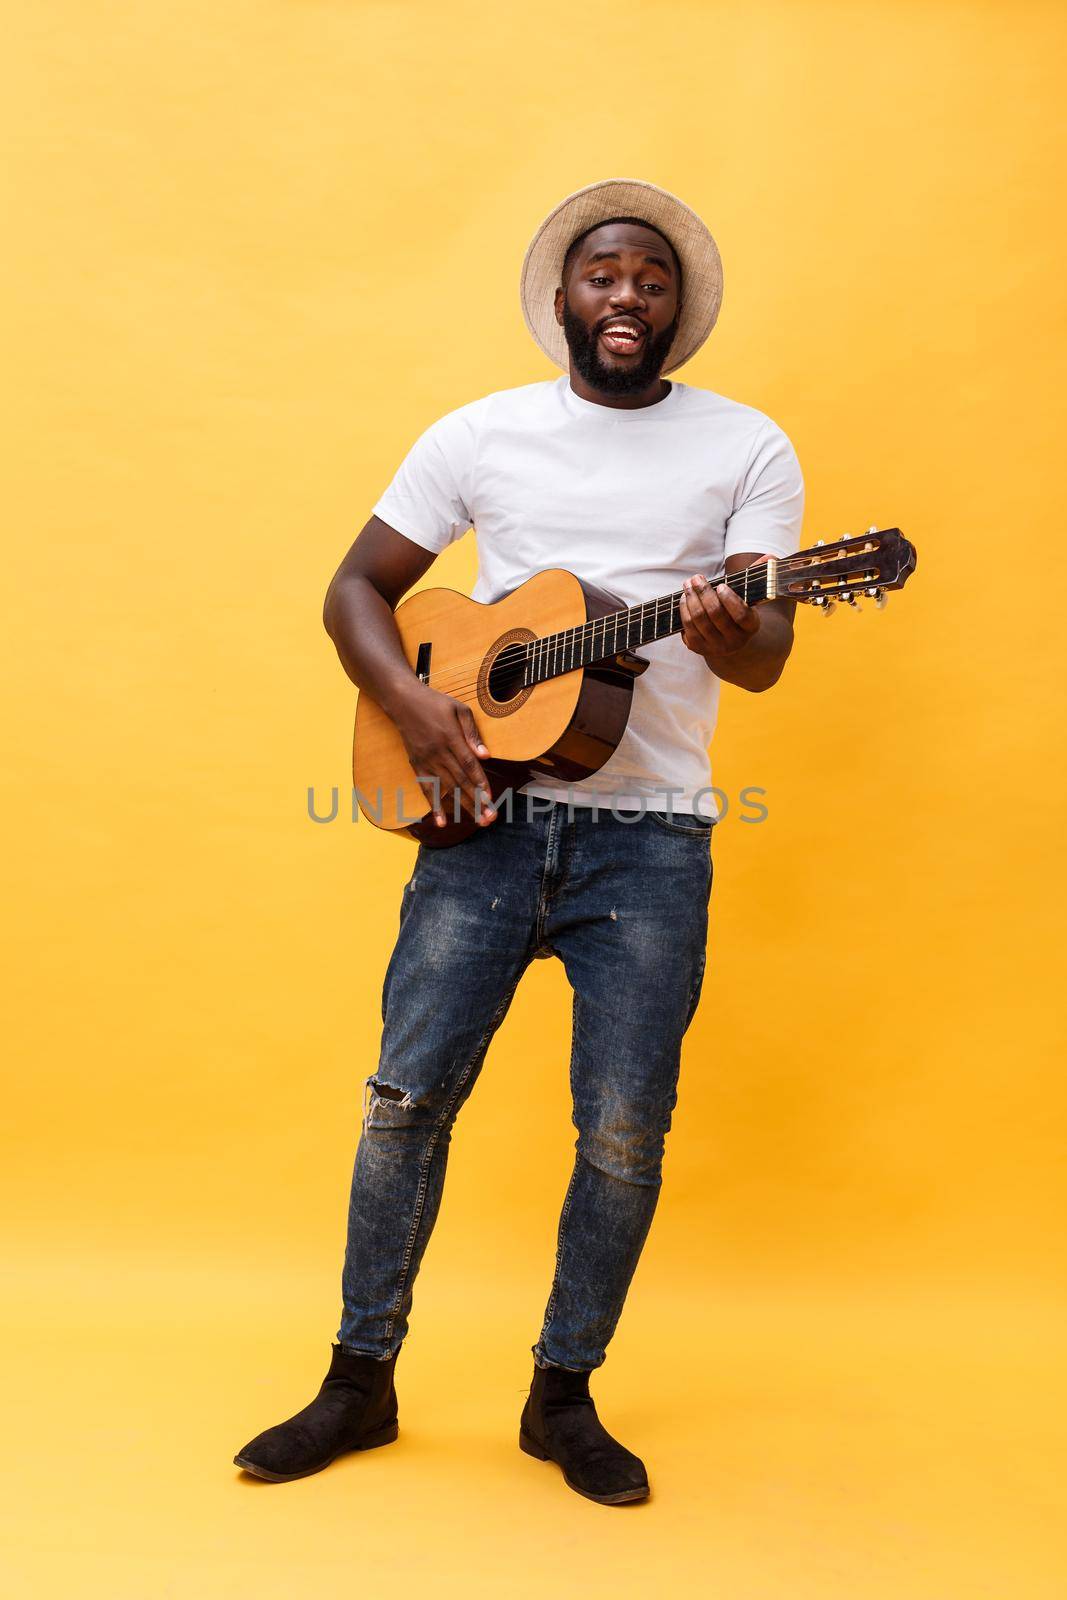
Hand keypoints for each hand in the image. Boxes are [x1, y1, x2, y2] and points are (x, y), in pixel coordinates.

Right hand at [392, 683, 496, 827]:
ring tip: (477, 821)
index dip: (480, 782)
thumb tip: (485, 755)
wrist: (402, 701)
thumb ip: (472, 732)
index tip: (490, 798)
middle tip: (490, 818)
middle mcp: (438, 752)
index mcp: (450, 737)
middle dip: (476, 801)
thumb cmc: (435, 702)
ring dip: (462, 806)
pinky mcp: (417, 765)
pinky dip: (434, 806)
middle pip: (460, 781)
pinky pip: (426, 789)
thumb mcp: (459, 709)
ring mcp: (426, 760)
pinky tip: (442, 822)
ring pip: (447, 788)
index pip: (468, 765)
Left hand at [679, 570, 760, 662]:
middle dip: (704, 592)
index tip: (721, 585)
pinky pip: (687, 627)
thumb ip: (760, 576)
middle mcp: (735, 641)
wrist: (732, 640)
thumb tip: (769, 557)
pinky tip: (685, 598)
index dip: (730, 599)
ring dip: (691, 598)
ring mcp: (716, 647)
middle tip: (697, 578)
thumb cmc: (740, 610)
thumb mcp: (751, 596)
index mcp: (751, 627)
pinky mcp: (699, 648)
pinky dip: (684, 610)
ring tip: (688, 584)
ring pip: (699, 620)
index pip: (741, 615)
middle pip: (716, 614)